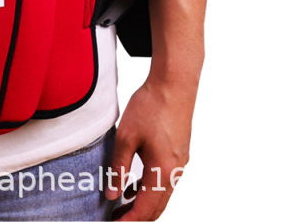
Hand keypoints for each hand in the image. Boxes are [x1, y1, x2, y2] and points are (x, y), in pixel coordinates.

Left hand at [106, 76, 194, 220]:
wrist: (174, 84)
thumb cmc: (150, 106)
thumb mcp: (126, 136)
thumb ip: (118, 167)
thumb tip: (111, 194)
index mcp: (163, 171)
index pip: (145, 208)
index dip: (129, 220)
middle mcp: (175, 172)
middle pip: (157, 207)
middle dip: (136, 216)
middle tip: (115, 218)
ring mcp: (180, 162)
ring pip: (162, 194)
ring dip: (143, 202)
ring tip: (120, 204)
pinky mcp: (179, 152)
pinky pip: (165, 180)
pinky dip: (150, 188)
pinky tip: (133, 184)